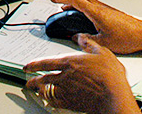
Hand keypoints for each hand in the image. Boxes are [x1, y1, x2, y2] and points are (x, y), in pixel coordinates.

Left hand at [24, 34, 140, 113]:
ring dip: (40, 90)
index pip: (46, 63)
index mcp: (69, 62)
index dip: (34, 64)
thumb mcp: (102, 52)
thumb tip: (81, 38)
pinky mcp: (71, 103)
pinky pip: (55, 102)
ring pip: (47, 91)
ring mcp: (67, 91)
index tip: (28, 66)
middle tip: (29, 81)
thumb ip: (88, 44)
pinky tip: (49, 101)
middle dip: (34, 80)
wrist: (113, 95)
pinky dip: (49, 101)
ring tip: (37, 90)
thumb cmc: (110, 75)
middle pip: (43, 79)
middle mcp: (64, 77)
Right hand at [50, 0, 141, 54]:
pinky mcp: (109, 11)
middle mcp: (100, 7)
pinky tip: (81, 10)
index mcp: (96, 12)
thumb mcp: (103, 43)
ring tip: (65, 1)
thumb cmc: (128, 37)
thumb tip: (77, 37)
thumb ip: (87, 40)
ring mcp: (105, 8)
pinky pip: (91, 2)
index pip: (75, 0)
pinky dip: (82, 2)